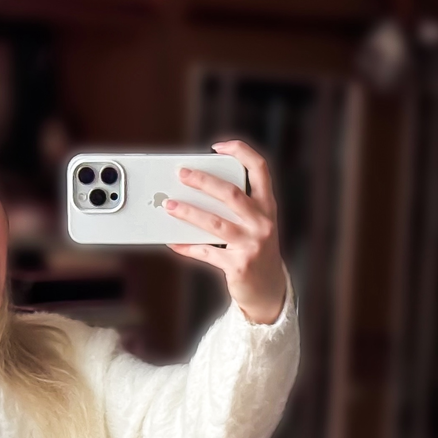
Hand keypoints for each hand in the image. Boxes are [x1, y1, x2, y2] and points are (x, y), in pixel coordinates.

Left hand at [162, 139, 286, 325]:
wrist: (268, 290)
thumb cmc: (255, 250)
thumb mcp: (255, 225)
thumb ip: (236, 208)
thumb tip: (196, 195)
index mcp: (267, 207)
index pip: (260, 169)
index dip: (241, 152)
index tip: (218, 146)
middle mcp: (262, 223)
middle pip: (231, 193)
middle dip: (204, 181)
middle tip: (181, 173)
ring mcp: (251, 245)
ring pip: (215, 223)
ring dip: (189, 213)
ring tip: (169, 206)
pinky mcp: (238, 266)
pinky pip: (206, 253)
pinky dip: (187, 246)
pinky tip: (172, 241)